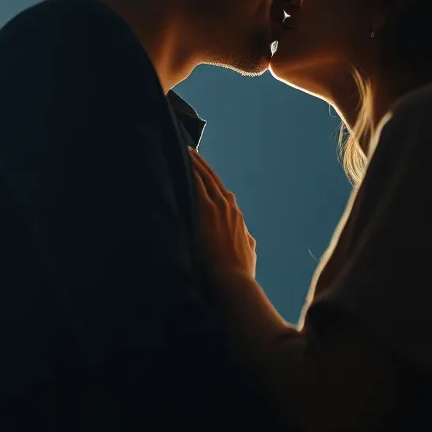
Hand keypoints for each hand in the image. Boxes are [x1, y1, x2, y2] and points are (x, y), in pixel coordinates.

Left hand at [188, 148, 256, 279]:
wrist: (233, 280)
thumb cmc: (238, 273)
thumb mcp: (248, 254)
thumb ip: (246, 242)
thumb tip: (247, 238)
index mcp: (237, 218)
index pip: (222, 194)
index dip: (212, 182)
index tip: (204, 172)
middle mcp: (230, 208)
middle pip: (214, 180)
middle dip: (202, 166)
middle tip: (191, 152)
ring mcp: (220, 207)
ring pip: (206, 178)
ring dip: (196, 163)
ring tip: (185, 151)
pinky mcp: (208, 210)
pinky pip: (198, 183)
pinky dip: (192, 171)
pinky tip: (183, 160)